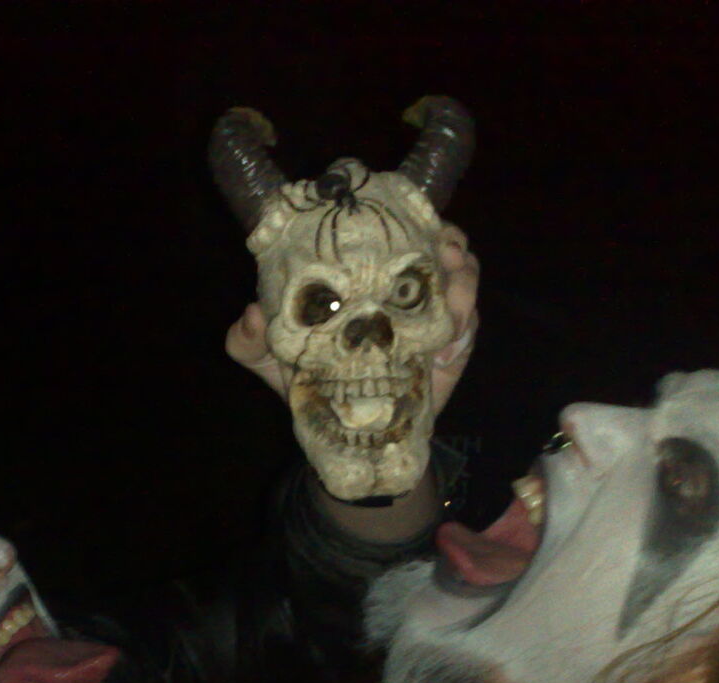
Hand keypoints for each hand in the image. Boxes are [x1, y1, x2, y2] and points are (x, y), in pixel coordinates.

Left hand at [225, 223, 480, 410]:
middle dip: (446, 238)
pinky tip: (448, 336)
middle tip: (442, 250)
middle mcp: (399, 284)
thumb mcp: (268, 360)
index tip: (402, 214)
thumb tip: (252, 314)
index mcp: (361, 274)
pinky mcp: (451, 344)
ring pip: (462, 273)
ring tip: (450, 289)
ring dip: (461, 276)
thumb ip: (248, 339)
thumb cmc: (309, 382)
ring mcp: (428, 311)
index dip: (402, 213)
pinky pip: (469, 321)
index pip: (387, 228)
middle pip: (437, 240)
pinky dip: (464, 319)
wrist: (348, 433)